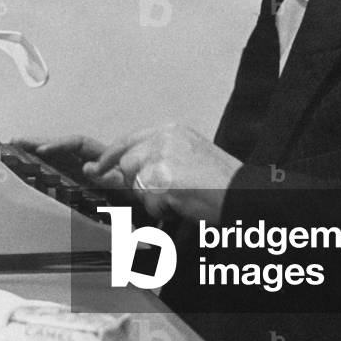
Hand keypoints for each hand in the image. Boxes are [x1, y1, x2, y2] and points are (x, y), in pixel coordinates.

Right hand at [11, 135, 128, 190]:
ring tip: (14, 148)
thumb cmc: (132, 188)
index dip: (58, 144)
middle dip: (39, 142)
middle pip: (60, 145)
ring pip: (56, 155)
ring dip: (36, 150)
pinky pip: (57, 167)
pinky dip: (42, 164)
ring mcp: (81, 167)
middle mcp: (88, 158)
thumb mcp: (123, 181)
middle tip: (17, 142)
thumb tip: (87, 169)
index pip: (76, 143)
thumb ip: (106, 175)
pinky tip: (27, 164)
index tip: (41, 150)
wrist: (140, 194)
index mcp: (100, 154)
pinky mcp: (76, 178)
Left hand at [88, 124, 241, 223]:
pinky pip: (148, 203)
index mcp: (171, 130)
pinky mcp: (161, 179)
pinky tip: (183, 203)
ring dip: (152, 198)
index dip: (110, 156)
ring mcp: (161, 157)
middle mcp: (163, 138)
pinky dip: (162, 210)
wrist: (243, 193)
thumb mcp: (188, 155)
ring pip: (135, 184)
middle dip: (138, 183)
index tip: (96, 166)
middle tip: (166, 192)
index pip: (128, 140)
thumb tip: (126, 168)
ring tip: (180, 196)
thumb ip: (158, 156)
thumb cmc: (221, 181)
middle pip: (127, 164)